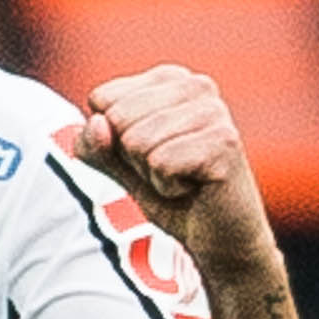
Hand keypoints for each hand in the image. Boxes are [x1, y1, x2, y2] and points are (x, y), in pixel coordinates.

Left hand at [63, 66, 278, 290]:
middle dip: (133, 159)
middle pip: (117, 118)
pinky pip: (161, 163)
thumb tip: (97, 123)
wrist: (219, 240)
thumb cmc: (171, 196)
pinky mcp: (224, 141)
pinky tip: (195, 189)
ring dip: (152, 175)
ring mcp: (214, 111)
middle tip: (169, 172)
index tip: (151, 156)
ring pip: (137, 141)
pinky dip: (168, 187)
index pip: (101, 99)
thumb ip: (95, 144)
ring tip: (183, 180)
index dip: (114, 141)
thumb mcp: (120, 166)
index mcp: (170, 78)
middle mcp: (197, 85)